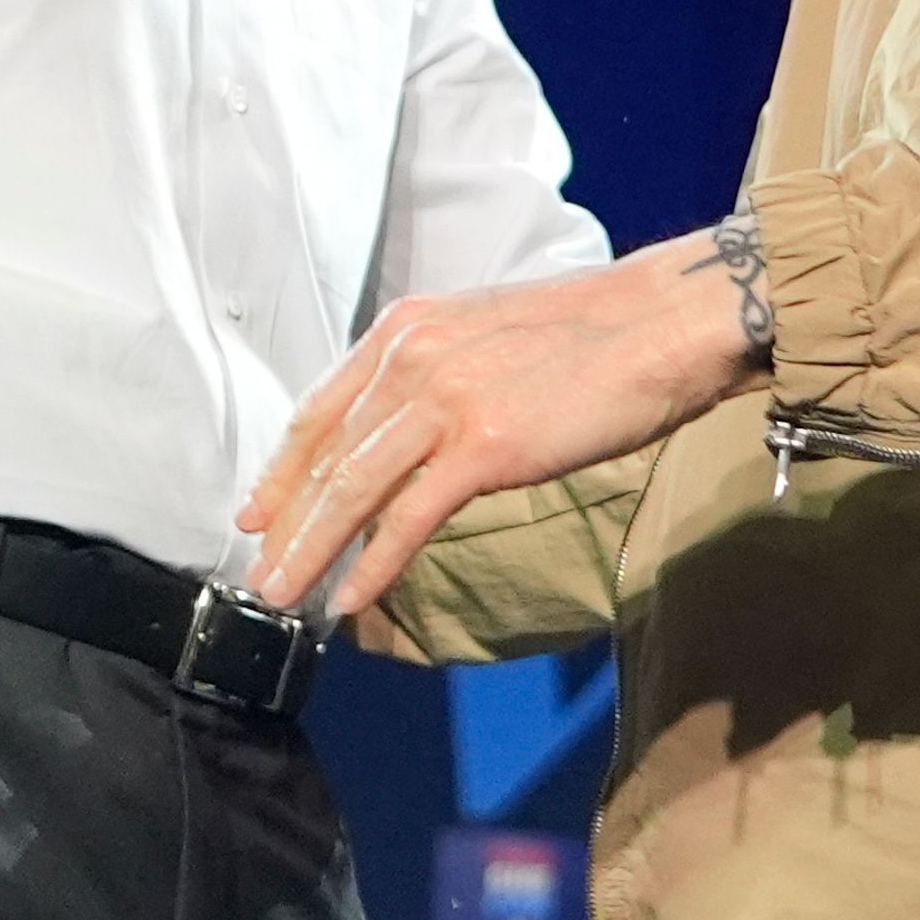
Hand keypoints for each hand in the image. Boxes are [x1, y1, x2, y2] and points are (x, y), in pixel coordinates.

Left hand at [239, 229, 766, 615]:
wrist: (662, 323)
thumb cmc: (594, 336)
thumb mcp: (488, 335)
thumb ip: (437, 373)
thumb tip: (411, 432)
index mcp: (407, 329)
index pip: (322, 409)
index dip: (284, 469)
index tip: (257, 511)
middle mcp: (411, 358)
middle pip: (328, 455)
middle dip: (285, 522)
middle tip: (258, 573)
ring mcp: (443, 400)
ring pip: (353, 489)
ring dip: (311, 550)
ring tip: (283, 594)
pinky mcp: (482, 444)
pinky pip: (409, 515)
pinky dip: (374, 561)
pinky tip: (352, 595)